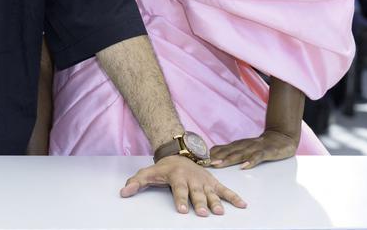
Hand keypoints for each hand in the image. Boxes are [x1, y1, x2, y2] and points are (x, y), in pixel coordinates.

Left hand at [120, 155, 246, 215]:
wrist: (178, 153)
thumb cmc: (163, 168)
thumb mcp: (148, 173)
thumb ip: (136, 182)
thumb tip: (123, 192)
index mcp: (177, 177)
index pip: (178, 190)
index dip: (179, 199)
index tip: (180, 209)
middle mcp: (192, 179)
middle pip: (196, 193)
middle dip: (199, 203)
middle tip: (202, 213)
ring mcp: (204, 181)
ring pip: (210, 192)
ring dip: (216, 202)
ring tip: (220, 212)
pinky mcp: (213, 182)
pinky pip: (224, 189)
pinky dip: (234, 196)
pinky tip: (242, 205)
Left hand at [210, 129, 298, 169]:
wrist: (281, 138)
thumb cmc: (259, 146)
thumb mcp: (242, 148)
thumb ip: (229, 152)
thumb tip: (211, 156)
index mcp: (236, 146)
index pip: (219, 149)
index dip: (208, 155)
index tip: (196, 160)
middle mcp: (242, 146)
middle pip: (226, 152)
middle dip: (213, 157)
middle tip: (202, 163)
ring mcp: (254, 148)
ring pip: (239, 154)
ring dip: (227, 159)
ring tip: (217, 164)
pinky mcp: (266, 152)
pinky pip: (258, 157)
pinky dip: (251, 161)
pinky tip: (244, 166)